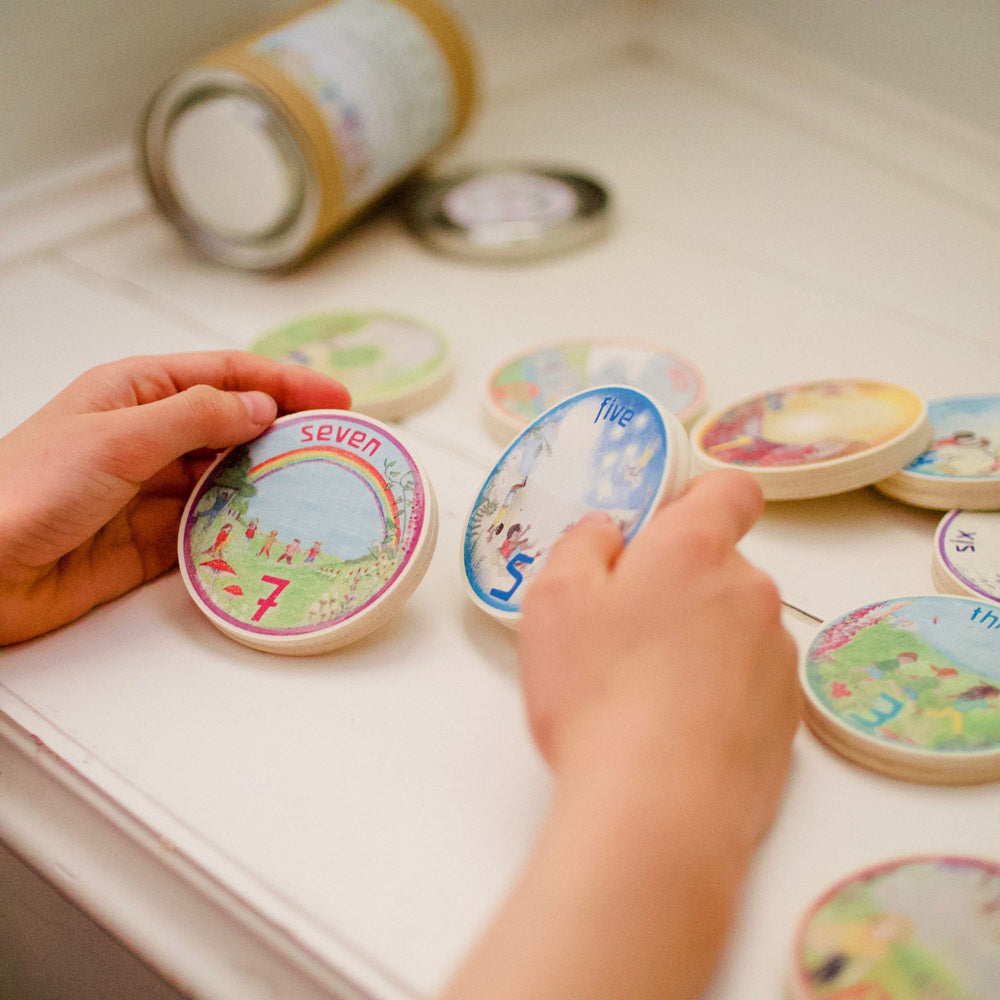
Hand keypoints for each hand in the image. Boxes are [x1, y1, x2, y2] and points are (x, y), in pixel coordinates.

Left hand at [0, 351, 349, 643]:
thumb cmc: (25, 489)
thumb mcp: (117, 436)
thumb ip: (196, 418)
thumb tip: (261, 408)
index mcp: (137, 392)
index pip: (227, 375)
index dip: (285, 382)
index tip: (335, 398)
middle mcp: (150, 436)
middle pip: (235, 426)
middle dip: (286, 433)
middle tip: (338, 448)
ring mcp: (154, 490)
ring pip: (230, 479)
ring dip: (270, 484)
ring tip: (318, 490)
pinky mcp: (154, 541)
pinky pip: (213, 529)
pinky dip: (244, 530)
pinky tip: (274, 532)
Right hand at [442, 471, 797, 999]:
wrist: (658, 811)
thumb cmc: (600, 697)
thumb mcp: (553, 599)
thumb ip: (582, 544)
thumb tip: (606, 535)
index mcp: (695, 550)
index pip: (727, 490)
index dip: (698, 498)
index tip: (663, 526)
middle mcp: (750, 592)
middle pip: (719, 566)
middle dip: (677, 585)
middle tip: (622, 629)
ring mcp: (774, 656)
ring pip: (732, 626)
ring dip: (697, 640)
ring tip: (642, 691)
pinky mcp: (786, 717)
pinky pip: (747, 682)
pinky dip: (716, 692)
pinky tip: (672, 728)